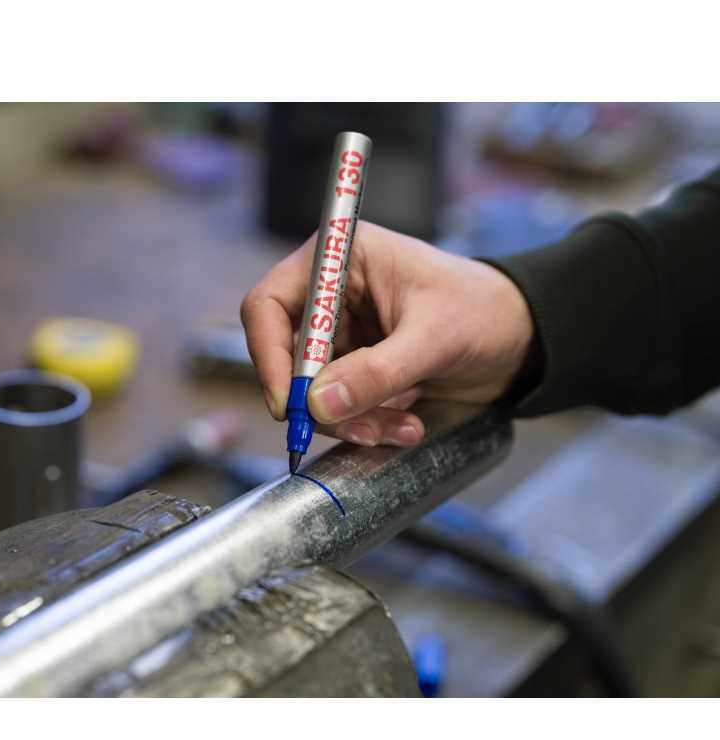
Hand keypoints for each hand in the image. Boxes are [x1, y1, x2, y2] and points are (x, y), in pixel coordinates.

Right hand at [240, 222, 533, 446]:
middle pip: (287, 356)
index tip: (289, 404)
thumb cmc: (484, 311)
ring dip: (351, 419)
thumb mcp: (435, 338)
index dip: (269, 355)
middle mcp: (331, 294)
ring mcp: (343, 332)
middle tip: (358, 430)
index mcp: (340, 259)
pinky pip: (340, 403)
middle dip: (320, 400)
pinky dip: (366, 422)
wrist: (520, 338)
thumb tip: (318, 403)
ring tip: (399, 427)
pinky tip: (405, 422)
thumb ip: (377, 371)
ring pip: (314, 389)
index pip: (270, 304)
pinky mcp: (357, 364)